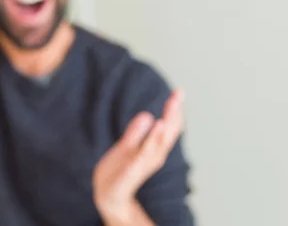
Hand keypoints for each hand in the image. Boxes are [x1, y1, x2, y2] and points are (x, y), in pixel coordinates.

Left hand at [92, 90, 183, 223]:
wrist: (108, 196)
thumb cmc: (120, 171)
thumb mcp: (127, 146)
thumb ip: (136, 132)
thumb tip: (148, 115)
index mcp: (153, 149)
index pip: (168, 127)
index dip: (174, 110)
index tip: (179, 91)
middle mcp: (151, 157)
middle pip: (165, 135)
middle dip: (172, 116)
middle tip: (177, 97)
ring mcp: (140, 167)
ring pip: (153, 150)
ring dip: (158, 136)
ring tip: (163, 120)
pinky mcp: (126, 176)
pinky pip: (134, 166)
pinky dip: (140, 157)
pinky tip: (140, 151)